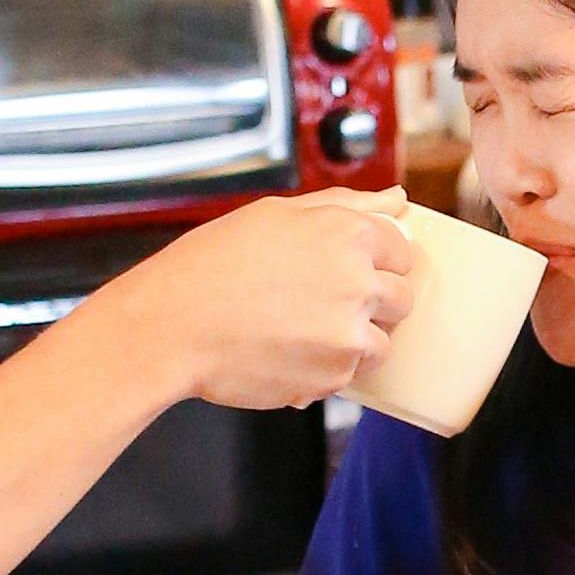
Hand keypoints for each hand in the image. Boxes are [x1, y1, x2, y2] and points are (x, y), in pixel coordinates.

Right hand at [143, 192, 416, 410]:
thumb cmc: (213, 265)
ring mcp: (350, 334)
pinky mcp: (335, 376)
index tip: (346, 271)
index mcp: (348, 233)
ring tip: (301, 331)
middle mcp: (358, 282)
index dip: (375, 262)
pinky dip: (325, 369)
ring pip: (382, 342)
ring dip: (353, 340)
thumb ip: (346, 205)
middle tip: (319, 304)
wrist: (172, 326)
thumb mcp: (277, 214)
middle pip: (401, 298)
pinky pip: (350, 374)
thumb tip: (397, 198)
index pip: (402, 250)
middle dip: (372, 303)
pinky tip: (286, 351)